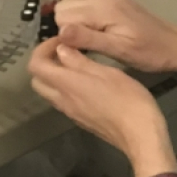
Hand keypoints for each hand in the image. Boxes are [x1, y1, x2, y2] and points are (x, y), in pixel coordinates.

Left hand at [29, 38, 176, 170]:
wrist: (140, 135)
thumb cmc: (128, 99)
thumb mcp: (107, 73)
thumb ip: (80, 62)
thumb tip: (60, 50)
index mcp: (67, 85)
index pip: (36, 66)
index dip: (42, 49)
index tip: (60, 41)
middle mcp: (63, 101)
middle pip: (38, 81)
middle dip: (45, 63)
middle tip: (65, 52)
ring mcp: (71, 113)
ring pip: (50, 92)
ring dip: (56, 76)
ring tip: (78, 64)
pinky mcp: (81, 120)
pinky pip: (64, 102)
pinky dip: (66, 88)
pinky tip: (87, 83)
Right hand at [53, 0, 176, 72]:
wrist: (175, 44)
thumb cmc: (149, 53)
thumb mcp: (120, 51)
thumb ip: (89, 39)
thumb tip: (61, 31)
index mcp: (104, 9)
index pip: (62, 14)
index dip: (64, 34)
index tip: (76, 49)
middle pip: (63, 4)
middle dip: (65, 25)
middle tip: (81, 44)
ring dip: (71, 15)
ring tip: (85, 35)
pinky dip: (80, 6)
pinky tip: (90, 24)